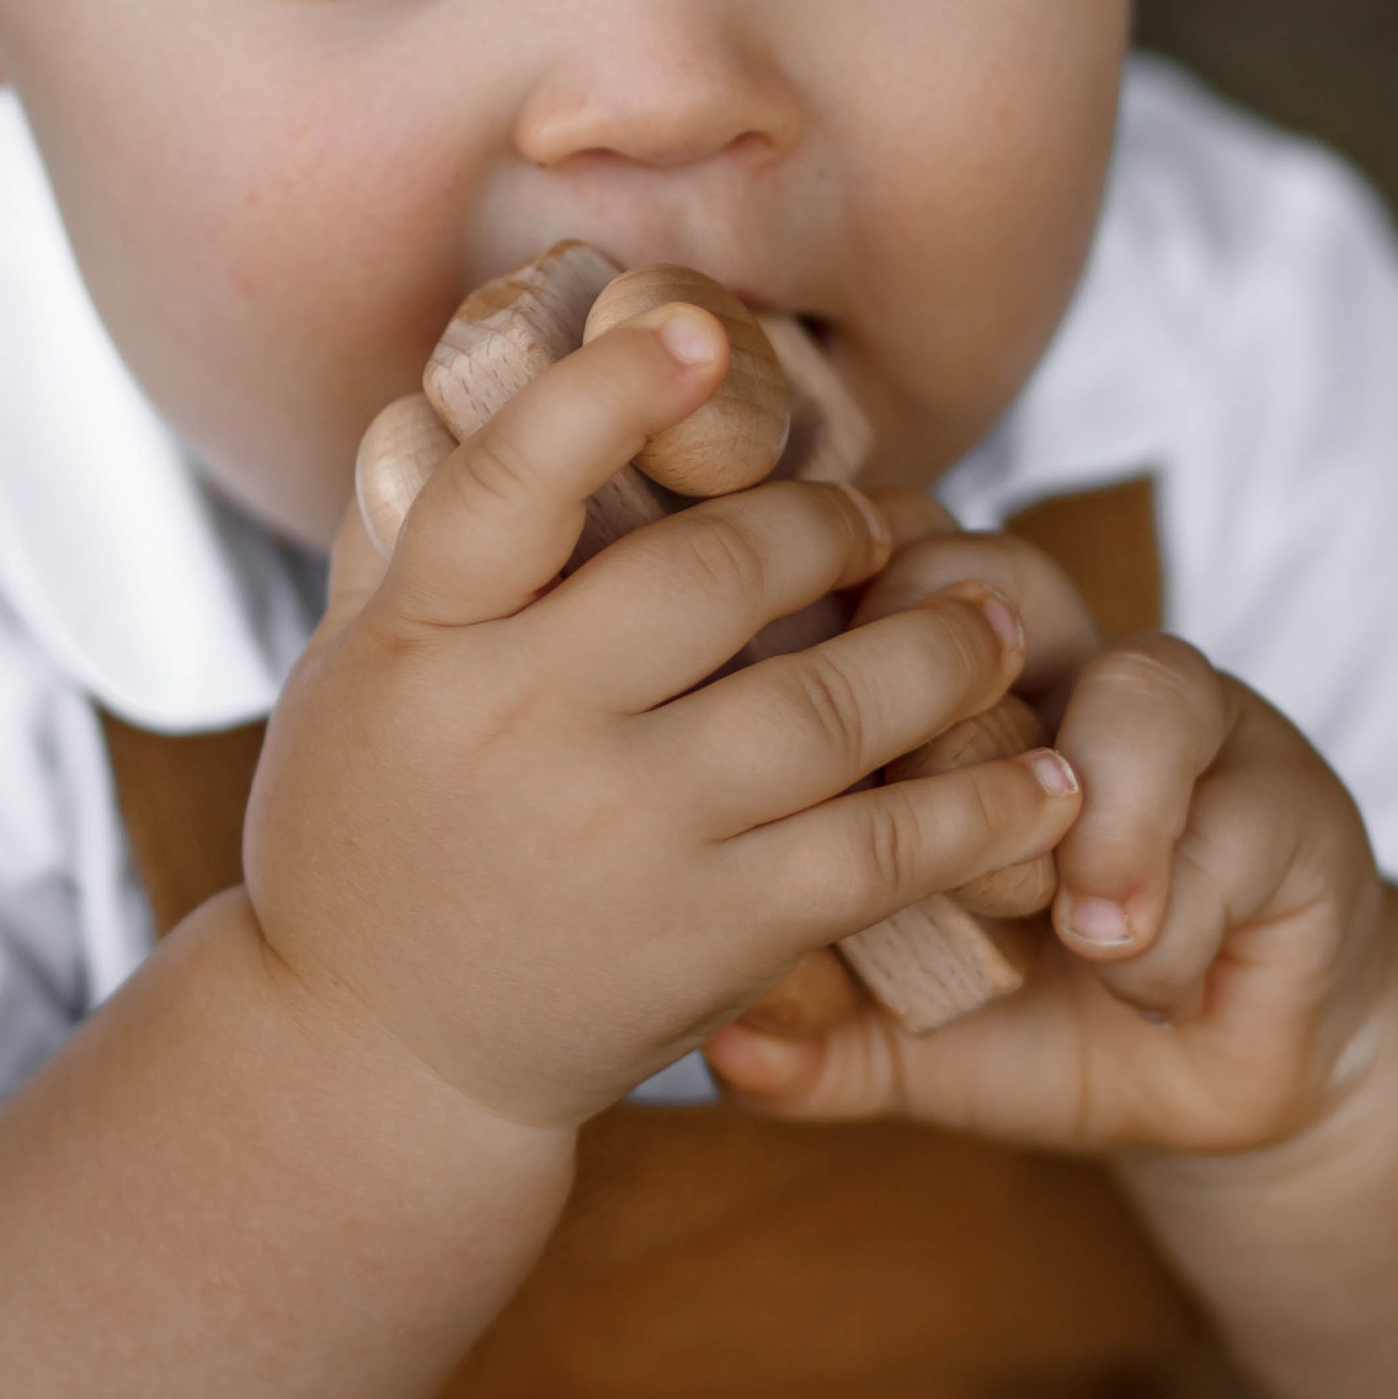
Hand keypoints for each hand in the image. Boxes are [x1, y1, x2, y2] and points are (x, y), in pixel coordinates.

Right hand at [243, 318, 1083, 1133]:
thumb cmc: (365, 834)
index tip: (698, 336)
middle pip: (713, 578)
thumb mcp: (350, 674)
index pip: (511, 486)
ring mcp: (622, 837)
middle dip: (826, 526)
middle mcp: (517, 725)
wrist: (373, 1062)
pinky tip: (1048, 780)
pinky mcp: (708, 938)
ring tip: (995, 615)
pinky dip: (977, 810)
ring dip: (936, 648)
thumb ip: (410, 537)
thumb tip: (454, 373)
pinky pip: (872, 852)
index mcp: (417, 639)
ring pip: (822, 708)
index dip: (608, 399)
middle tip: (882, 518)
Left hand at [708, 524, 1390, 1157]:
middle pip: (1002, 582)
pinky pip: (1231, 821)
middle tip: (923, 818)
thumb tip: (724, 1060)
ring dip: (1097, 818)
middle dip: (953, 697)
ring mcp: (1199, 728)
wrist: (1219, 1088)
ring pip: (1141, 686)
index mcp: (959, 700)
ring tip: (1082, 933)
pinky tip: (1144, 985)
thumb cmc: (1041, 1023)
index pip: (882, 585)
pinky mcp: (1296, 805)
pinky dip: (1175, 914)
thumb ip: (824, 1040)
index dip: (835, 630)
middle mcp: (1073, 676)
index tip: (788, 736)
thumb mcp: (912, 1041)